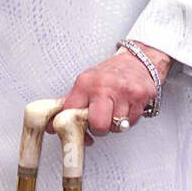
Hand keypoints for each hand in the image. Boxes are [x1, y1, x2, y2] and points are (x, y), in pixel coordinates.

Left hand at [46, 44, 171, 143]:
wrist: (137, 60)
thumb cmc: (109, 74)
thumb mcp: (86, 83)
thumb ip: (71, 104)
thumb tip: (52, 126)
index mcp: (86, 83)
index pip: (71, 112)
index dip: (72, 126)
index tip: (74, 129)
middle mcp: (104, 86)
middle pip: (98, 125)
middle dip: (99, 129)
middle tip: (99, 122)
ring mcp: (123, 92)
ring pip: (116, 127)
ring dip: (116, 125)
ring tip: (115, 111)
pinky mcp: (139, 97)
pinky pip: (132, 121)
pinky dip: (129, 119)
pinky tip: (127, 108)